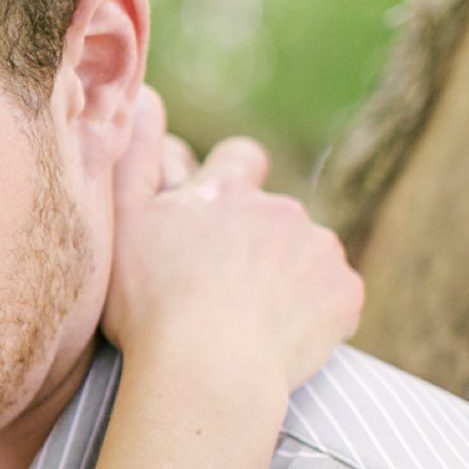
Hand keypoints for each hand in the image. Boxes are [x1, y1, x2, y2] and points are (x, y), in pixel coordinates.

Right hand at [104, 87, 362, 393]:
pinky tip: (280, 339)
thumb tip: (144, 94)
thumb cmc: (152, 306)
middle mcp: (278, 207)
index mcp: (225, 192)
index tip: (214, 225)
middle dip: (257, 239)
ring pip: (305, 252)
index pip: (241, 157)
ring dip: (285, 275)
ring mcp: (317, 248)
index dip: (231, 184)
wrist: (207, 374)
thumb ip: (133, 155)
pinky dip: (313, 313)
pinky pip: (334, 295)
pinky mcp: (345, 291)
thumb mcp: (124, 223)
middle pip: (275, 213)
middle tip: (223, 286)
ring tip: (249, 321)